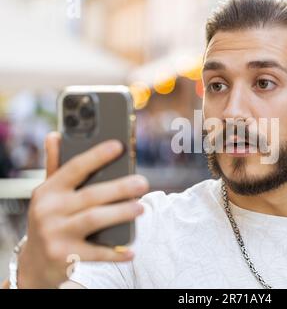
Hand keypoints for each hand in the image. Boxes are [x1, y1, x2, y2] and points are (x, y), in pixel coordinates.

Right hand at [17, 132, 148, 287]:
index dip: (97, 155)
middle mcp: (49, 211)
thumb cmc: (51, 218)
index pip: (74, 168)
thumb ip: (56, 166)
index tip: (119, 145)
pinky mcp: (64, 257)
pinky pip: (96, 253)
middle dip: (119, 188)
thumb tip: (55, 134)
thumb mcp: (49, 193)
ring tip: (141, 208)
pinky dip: (116, 253)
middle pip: (90, 195)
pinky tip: (132, 251)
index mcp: (48, 190)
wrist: (34, 262)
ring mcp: (55, 235)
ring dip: (120, 213)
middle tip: (142, 183)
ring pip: (94, 219)